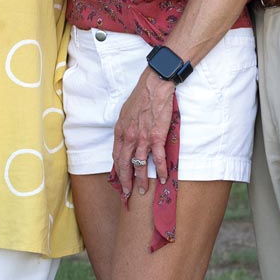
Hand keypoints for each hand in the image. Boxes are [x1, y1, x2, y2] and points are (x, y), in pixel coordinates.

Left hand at [112, 69, 175, 196]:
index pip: (116, 156)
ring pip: (140, 164)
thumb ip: (125, 127)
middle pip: (124, 164)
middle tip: (128, 193)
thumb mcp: (126, 112)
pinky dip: (161, 170)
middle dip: (126, 181)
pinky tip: (163, 178)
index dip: (118, 171)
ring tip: (143, 190)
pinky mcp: (156, 136)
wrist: (154, 86)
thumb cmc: (142, 96)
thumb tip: (125, 138)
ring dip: (142, 180)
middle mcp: (129, 137)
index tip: (120, 180)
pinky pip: (158, 158)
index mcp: (120, 131)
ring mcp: (142, 138)